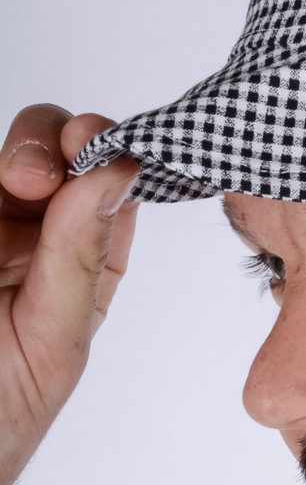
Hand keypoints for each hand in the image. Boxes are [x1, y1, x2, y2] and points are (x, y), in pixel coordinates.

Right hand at [0, 105, 139, 484]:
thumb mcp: (48, 344)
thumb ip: (78, 258)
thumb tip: (116, 175)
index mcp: (78, 267)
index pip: (109, 187)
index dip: (112, 155)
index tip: (102, 146)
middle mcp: (27, 239)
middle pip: (52, 153)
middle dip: (54, 141)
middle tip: (42, 170)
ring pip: (6, 161)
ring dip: (20, 151)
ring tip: (22, 179)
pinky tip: (4, 190)